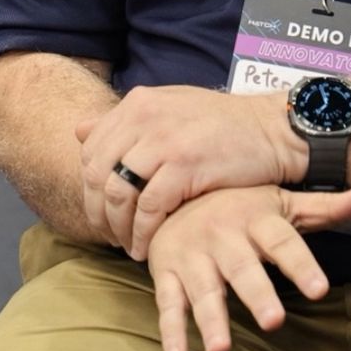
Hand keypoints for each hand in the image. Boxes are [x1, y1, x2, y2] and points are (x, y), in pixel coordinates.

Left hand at [76, 86, 299, 257]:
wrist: (272, 129)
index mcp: (137, 103)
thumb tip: (79, 130)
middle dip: (98, 212)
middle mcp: (144, 117)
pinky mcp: (184, 165)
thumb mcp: (170, 108)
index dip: (89, 187)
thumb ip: (125, 120)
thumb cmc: (222, 124)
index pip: (91, 150)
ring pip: (118, 193)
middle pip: (97, 174)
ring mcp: (163, 140)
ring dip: (118, 228)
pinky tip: (147, 247)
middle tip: (109, 236)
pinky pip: (148, 208)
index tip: (101, 211)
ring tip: (129, 246)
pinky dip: (143, 233)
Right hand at [145, 183, 350, 350]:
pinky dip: (171, 331)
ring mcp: (192, 256)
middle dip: (257, 294)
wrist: (170, 193)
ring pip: (204, 290)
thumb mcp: (282, 203)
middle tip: (273, 321)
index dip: (301, 265)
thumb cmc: (236, 205)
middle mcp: (223, 237)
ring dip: (211, 320)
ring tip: (221, 348)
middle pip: (242, 268)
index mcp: (255, 220)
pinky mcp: (167, 273)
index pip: (283, 242)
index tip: (319, 290)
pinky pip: (168, 304)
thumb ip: (328, 206)